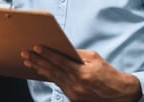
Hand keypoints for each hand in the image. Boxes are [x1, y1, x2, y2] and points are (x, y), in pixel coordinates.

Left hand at [21, 46, 141, 101]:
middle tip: (25, 54)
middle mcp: (76, 85)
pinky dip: (49, 77)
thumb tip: (63, 49)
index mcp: (81, 73)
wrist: (118, 94)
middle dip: (37, 61)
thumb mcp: (94, 58)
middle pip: (52, 71)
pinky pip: (58, 85)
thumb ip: (78, 54)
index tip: (36, 47)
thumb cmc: (107, 73)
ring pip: (52, 79)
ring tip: (28, 62)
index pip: (60, 61)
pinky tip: (41, 71)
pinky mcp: (73, 99)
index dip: (47, 54)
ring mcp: (73, 94)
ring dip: (39, 69)